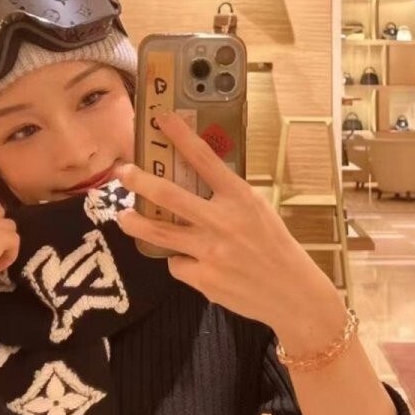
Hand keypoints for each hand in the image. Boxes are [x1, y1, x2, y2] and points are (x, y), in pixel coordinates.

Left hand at [115, 110, 335, 329]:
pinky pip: (177, 264)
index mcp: (241, 198)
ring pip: (159, 233)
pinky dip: (181, 261)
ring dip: (135, 223)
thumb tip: (192, 179)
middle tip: (121, 172)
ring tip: (125, 217)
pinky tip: (197, 264)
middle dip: (140, 181)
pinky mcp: (203, 279)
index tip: (161, 119)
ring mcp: (211, 251)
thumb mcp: (259, 211)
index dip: (180, 136)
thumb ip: (227, 197)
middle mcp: (223, 221)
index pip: (205, 159)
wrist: (293, 294)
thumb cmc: (275, 247)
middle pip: (169, 196)